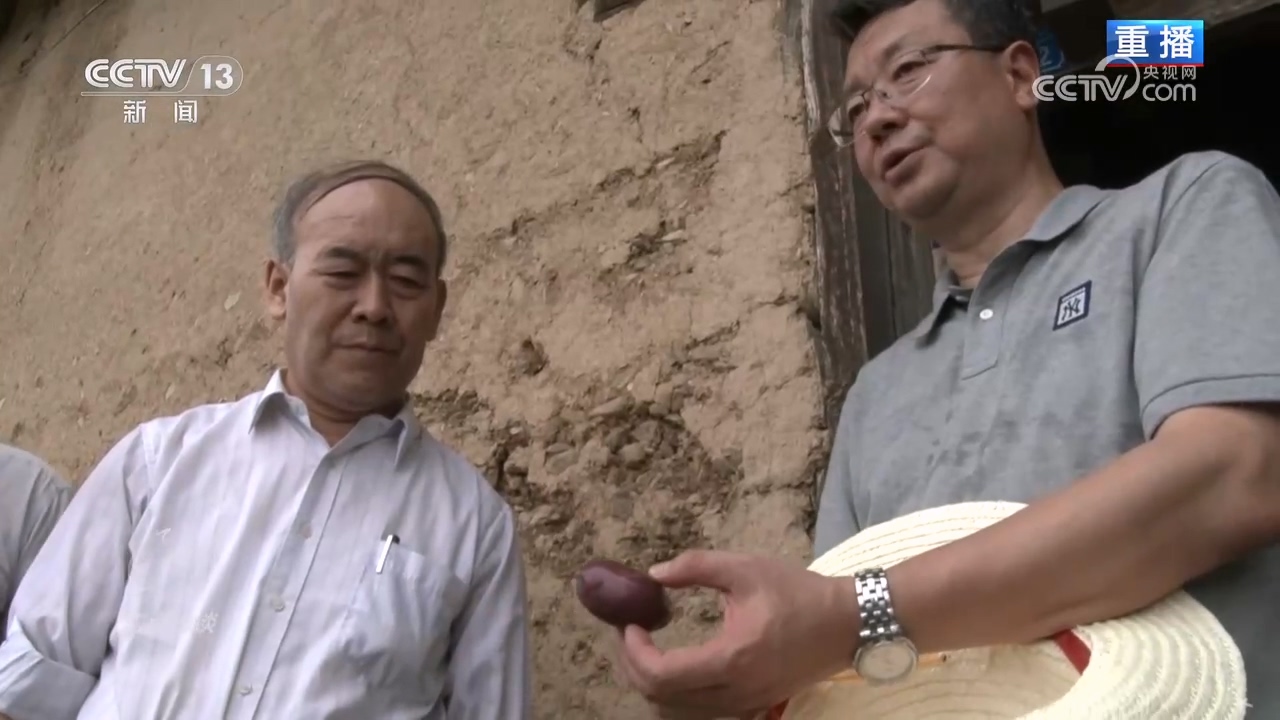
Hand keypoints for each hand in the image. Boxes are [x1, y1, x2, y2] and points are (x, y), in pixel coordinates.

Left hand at [613, 550, 859, 717]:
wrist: (847, 624)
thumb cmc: (797, 592)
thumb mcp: (745, 569)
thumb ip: (696, 567)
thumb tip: (654, 573)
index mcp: (731, 658)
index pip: (662, 674)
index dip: (634, 652)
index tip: (630, 624)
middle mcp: (735, 691)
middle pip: (663, 698)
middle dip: (636, 667)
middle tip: (632, 635)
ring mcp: (745, 704)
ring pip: (680, 708)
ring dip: (656, 682)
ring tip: (649, 647)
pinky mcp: (754, 705)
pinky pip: (702, 708)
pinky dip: (680, 691)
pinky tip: (680, 662)